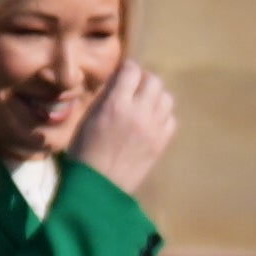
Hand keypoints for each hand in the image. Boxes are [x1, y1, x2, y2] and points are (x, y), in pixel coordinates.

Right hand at [72, 62, 179, 194]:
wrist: (99, 185)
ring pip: (166, 98)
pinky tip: (150, 121)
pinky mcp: (161, 143)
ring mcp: (153, 129)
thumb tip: (120, 80)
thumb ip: (107, 96)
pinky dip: (163, 116)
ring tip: (144, 103)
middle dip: (144, 80)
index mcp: (115, 105)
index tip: (122, 75)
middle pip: (154, 81)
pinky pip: (171, 119)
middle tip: (134, 88)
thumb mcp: (88, 118)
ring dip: (156, 96)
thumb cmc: (85, 150)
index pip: (132, 70)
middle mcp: (139, 114)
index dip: (127, 69)